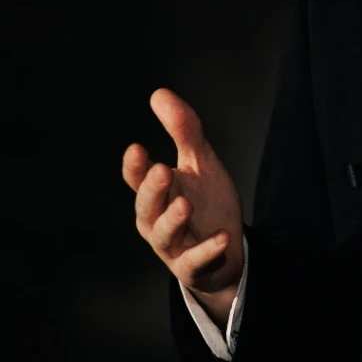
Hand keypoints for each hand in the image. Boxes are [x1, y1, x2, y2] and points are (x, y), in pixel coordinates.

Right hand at [122, 88, 243, 325]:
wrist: (227, 252)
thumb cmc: (206, 204)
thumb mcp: (200, 164)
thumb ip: (183, 130)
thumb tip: (159, 93)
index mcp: (156, 194)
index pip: (137, 179)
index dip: (135, 167)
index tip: (137, 149)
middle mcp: (156, 221)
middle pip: (145, 207)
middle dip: (151, 190)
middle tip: (162, 170)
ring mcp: (173, 247)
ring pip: (163, 235)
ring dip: (172, 219)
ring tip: (185, 203)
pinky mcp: (193, 268)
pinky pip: (196, 261)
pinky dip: (207, 251)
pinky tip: (222, 237)